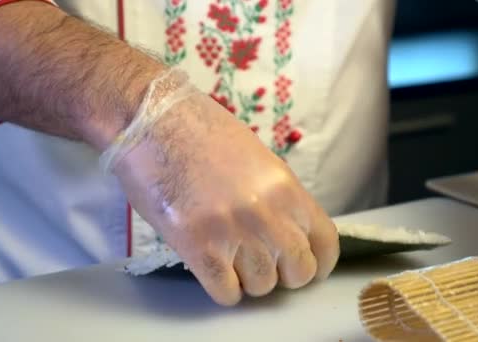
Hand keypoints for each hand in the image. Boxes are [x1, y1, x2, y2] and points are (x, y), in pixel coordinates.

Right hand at [110, 72, 338, 305]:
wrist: (151, 120)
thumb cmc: (199, 131)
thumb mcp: (256, 159)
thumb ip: (276, 196)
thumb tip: (286, 229)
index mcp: (286, 187)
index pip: (325, 241)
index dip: (319, 262)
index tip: (308, 268)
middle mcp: (268, 213)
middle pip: (298, 271)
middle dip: (283, 275)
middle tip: (261, 264)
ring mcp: (234, 231)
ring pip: (261, 286)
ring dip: (248, 280)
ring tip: (229, 259)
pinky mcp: (198, 246)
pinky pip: (226, 292)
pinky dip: (222, 288)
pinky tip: (211, 268)